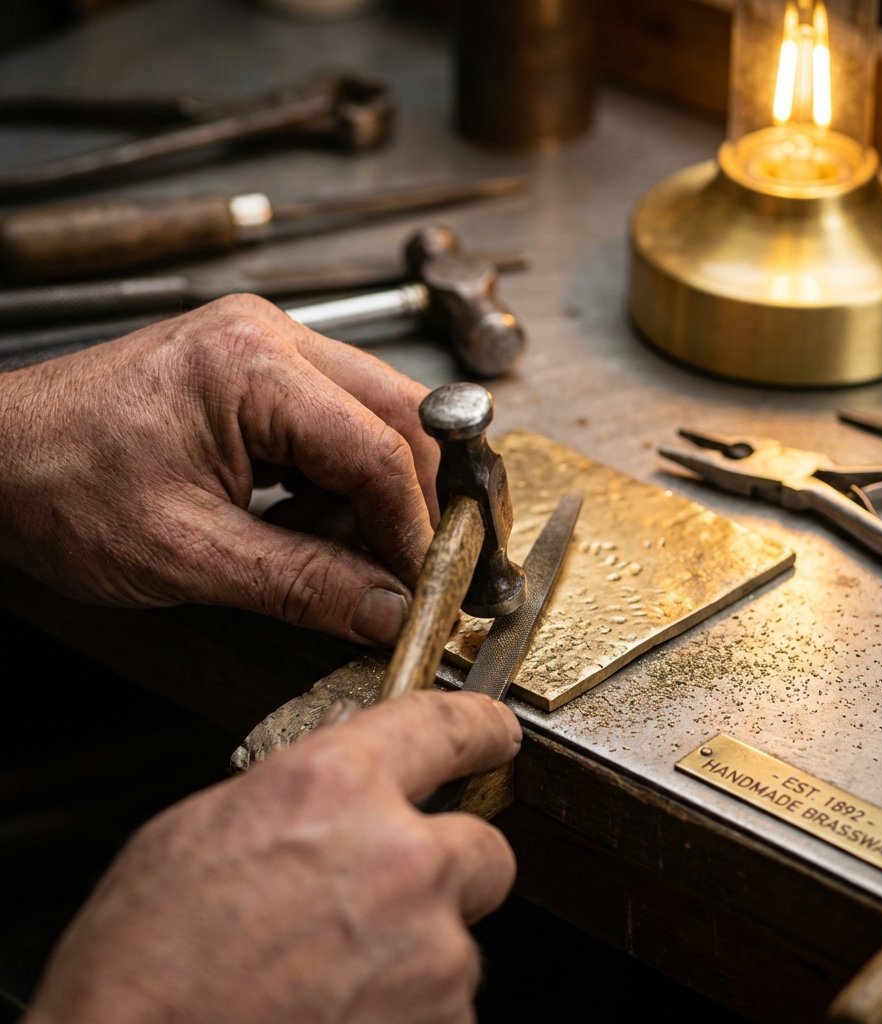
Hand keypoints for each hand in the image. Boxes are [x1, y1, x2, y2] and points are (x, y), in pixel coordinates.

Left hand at [0, 295, 439, 644]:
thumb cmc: (57, 487)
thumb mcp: (186, 554)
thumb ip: (302, 583)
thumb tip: (387, 609)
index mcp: (252, 366)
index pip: (379, 449)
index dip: (412, 526)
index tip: (421, 584)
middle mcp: (272, 338)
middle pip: (400, 417)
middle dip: (413, 502)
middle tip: (412, 569)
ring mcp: (268, 349)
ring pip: (376, 421)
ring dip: (376, 496)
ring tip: (341, 555)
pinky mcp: (260, 374)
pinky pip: (337, 426)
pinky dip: (340, 484)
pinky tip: (308, 524)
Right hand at [23, 689, 520, 1023]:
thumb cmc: (145, 966)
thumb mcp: (205, 830)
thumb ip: (300, 796)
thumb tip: (346, 790)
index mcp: (336, 787)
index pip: (444, 726)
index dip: (480, 725)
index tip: (496, 731)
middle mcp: (401, 860)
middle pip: (483, 848)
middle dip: (448, 869)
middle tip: (390, 899)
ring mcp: (429, 953)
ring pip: (457, 940)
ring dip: (416, 954)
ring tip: (332, 975)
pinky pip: (443, 1010)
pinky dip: (406, 1013)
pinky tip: (339, 1013)